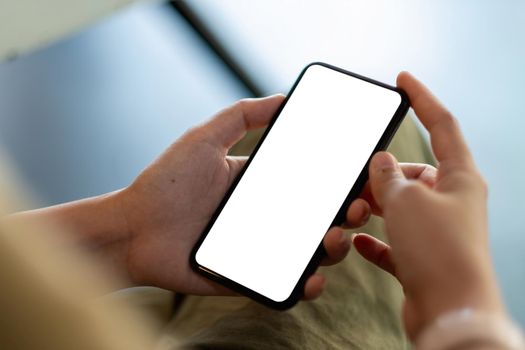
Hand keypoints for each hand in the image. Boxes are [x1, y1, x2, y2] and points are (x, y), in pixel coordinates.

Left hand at [116, 95, 353, 299]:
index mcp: (263, 186)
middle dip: (350, 214)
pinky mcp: (251, 277)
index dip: (343, 182)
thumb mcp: (204, 139)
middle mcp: (269, 217)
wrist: (133, 229)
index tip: (366, 178)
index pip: (313, 184)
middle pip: (322, 218)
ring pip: (312, 252)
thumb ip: (241, 115)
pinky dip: (307, 285)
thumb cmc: (165, 183)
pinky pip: (287, 285)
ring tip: (333, 238)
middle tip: (358, 207)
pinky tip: (313, 277)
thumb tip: (283, 98)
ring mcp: (263, 248)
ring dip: (335, 248)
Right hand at [346, 72, 504, 338]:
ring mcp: (438, 231)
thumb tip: (380, 162)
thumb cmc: (438, 251)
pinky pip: (394, 241)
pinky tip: (356, 243)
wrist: (450, 312)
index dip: (422, 99)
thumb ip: (388, 176)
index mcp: (460, 178)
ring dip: (373, 208)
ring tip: (351, 213)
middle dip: (382, 174)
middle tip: (357, 179)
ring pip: (400, 207)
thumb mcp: (406, 201)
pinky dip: (375, 241)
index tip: (402, 81)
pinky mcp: (423, 257)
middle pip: (413, 173)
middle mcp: (452, 202)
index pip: (443, 125)